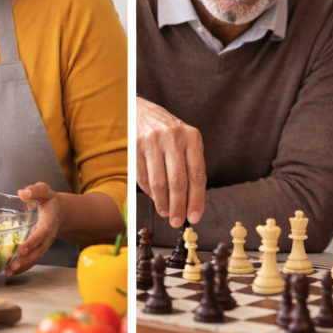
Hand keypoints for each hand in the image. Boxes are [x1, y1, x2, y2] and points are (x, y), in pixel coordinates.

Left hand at [7, 183, 62, 276]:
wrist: (61, 212)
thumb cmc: (49, 200)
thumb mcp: (44, 191)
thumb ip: (35, 190)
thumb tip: (22, 193)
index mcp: (48, 221)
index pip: (42, 233)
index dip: (32, 242)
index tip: (22, 249)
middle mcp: (47, 236)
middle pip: (39, 250)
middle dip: (27, 259)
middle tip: (13, 265)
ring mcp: (44, 244)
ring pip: (35, 258)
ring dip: (23, 266)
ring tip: (8, 272)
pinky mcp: (39, 248)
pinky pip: (32, 260)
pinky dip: (22, 268)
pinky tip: (10, 272)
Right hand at [136, 97, 206, 228]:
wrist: (142, 111)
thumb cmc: (169, 133)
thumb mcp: (186, 143)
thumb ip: (191, 168)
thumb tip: (190, 205)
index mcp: (192, 137)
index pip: (197, 175)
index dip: (196, 199)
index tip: (194, 217)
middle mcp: (173, 138)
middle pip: (177, 181)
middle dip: (178, 206)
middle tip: (177, 222)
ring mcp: (152, 141)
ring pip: (158, 182)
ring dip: (162, 203)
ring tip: (165, 213)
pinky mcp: (135, 146)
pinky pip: (142, 177)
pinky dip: (149, 192)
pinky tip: (155, 198)